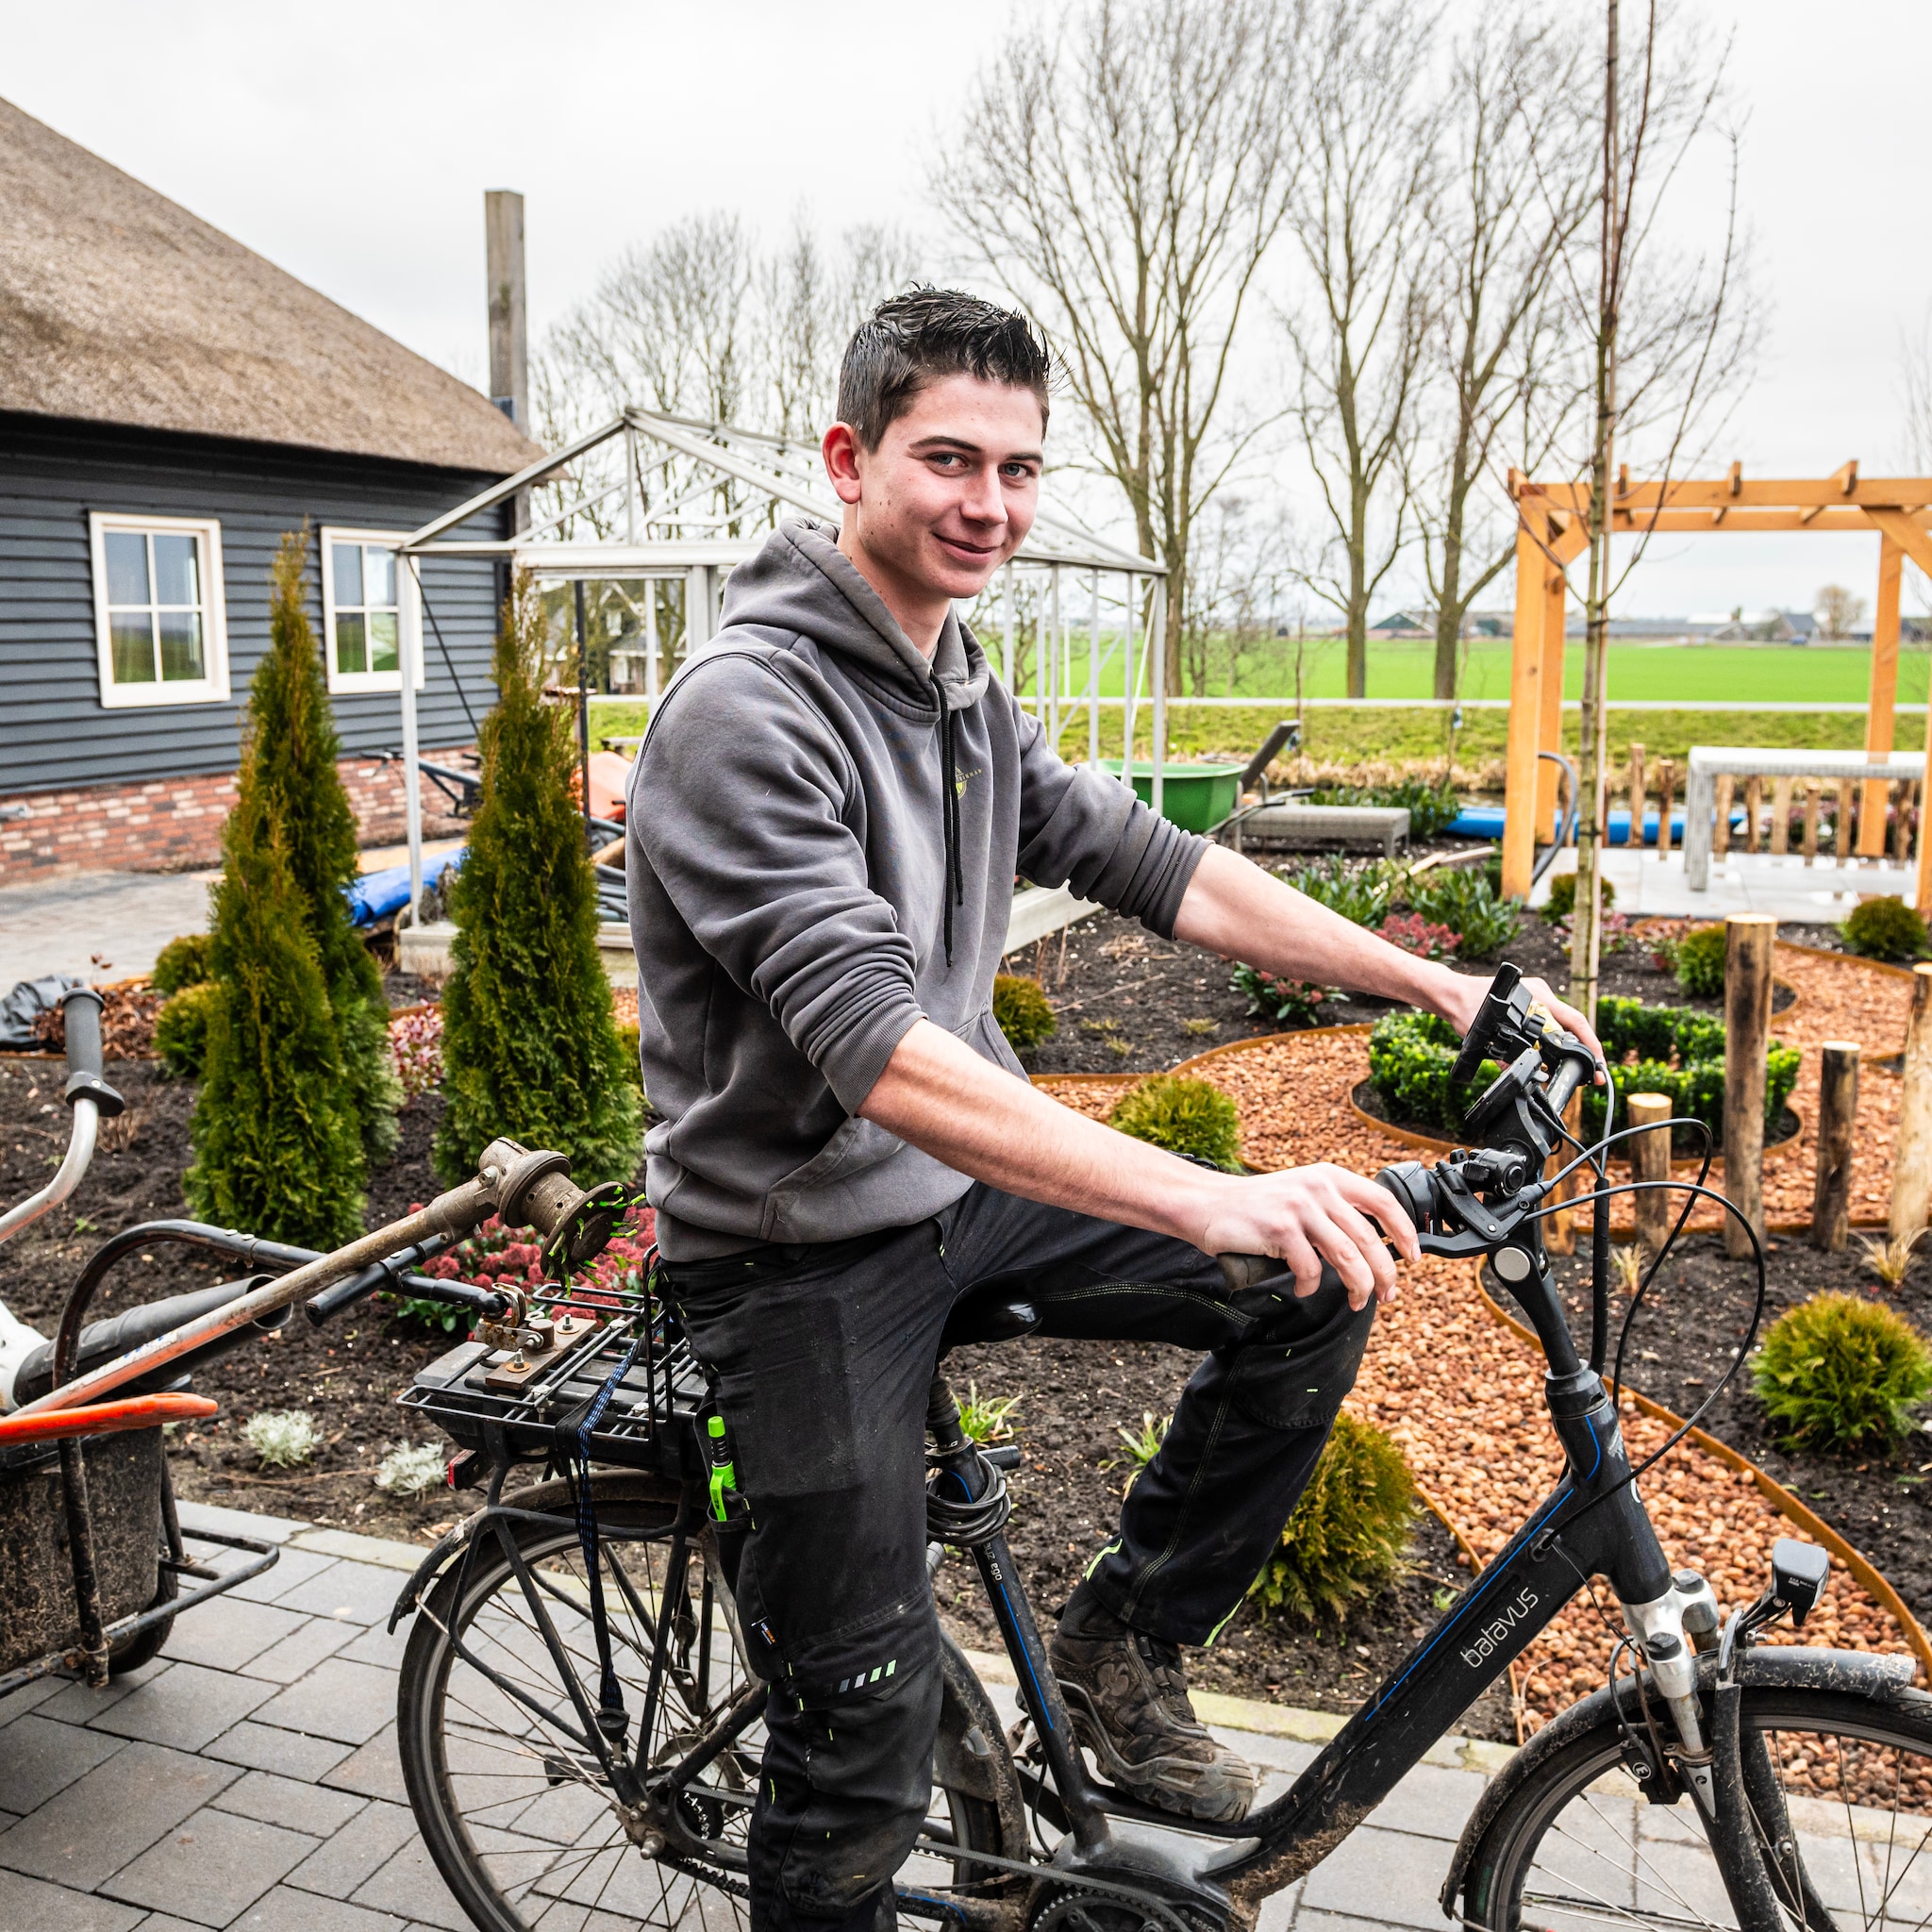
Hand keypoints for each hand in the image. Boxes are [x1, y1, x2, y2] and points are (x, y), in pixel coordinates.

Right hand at [1198, 1162, 1418, 1310]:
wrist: (1208, 1204)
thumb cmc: (1257, 1208)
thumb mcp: (1301, 1195)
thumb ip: (1334, 1210)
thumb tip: (1375, 1245)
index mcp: (1329, 1177)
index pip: (1382, 1200)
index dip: (1404, 1230)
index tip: (1414, 1256)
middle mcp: (1318, 1188)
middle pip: (1369, 1237)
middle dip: (1386, 1273)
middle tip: (1389, 1295)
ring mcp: (1299, 1207)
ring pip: (1347, 1255)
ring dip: (1359, 1285)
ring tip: (1359, 1301)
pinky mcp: (1279, 1229)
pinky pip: (1310, 1268)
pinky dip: (1311, 1286)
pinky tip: (1304, 1288)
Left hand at [1430, 968, 1605, 1081]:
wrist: (1451, 995)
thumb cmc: (1466, 1008)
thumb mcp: (1486, 1036)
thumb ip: (1504, 1057)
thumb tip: (1520, 1074)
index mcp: (1538, 996)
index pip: (1575, 1021)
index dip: (1590, 1043)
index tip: (1598, 1062)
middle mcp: (1542, 994)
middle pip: (1573, 1023)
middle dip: (1584, 1048)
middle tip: (1593, 1074)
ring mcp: (1536, 996)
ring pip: (1561, 1024)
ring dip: (1569, 1044)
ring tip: (1576, 1067)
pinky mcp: (1529, 1002)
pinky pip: (1549, 1021)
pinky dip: (1555, 1038)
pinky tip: (1555, 1054)